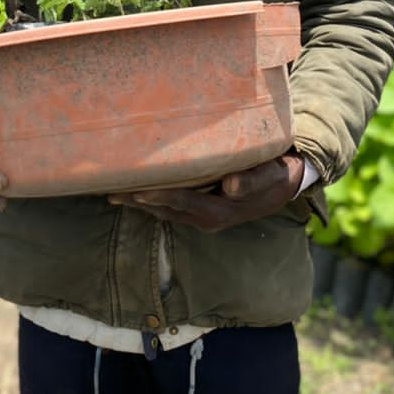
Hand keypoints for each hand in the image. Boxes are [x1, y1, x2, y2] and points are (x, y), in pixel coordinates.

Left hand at [108, 153, 305, 232]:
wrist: (285, 186)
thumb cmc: (276, 175)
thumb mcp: (271, 176)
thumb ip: (252, 180)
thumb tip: (231, 186)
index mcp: (220, 211)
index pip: (182, 202)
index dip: (159, 196)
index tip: (135, 189)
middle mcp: (206, 219)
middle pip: (165, 209)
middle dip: (137, 201)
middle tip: (108, 190)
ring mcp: (201, 217)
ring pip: (163, 211)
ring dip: (139, 203)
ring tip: (112, 192)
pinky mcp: (200, 211)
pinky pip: (170, 208)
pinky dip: (151, 201)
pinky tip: (135, 192)